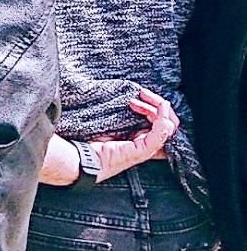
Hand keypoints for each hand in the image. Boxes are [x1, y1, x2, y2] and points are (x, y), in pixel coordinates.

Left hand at [51, 90, 181, 183]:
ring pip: (168, 125)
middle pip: (169, 122)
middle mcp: (147, 144)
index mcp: (141, 138)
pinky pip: (161, 134)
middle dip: (159, 103)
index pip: (163, 122)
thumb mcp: (112, 124)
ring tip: (140, 97)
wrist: (82, 157)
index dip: (157, 107)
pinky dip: (163, 119)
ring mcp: (147, 148)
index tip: (139, 96)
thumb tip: (132, 99)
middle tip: (142, 93)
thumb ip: (125, 117)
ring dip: (159, 107)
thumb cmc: (92, 141)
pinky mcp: (142, 151)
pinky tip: (155, 111)